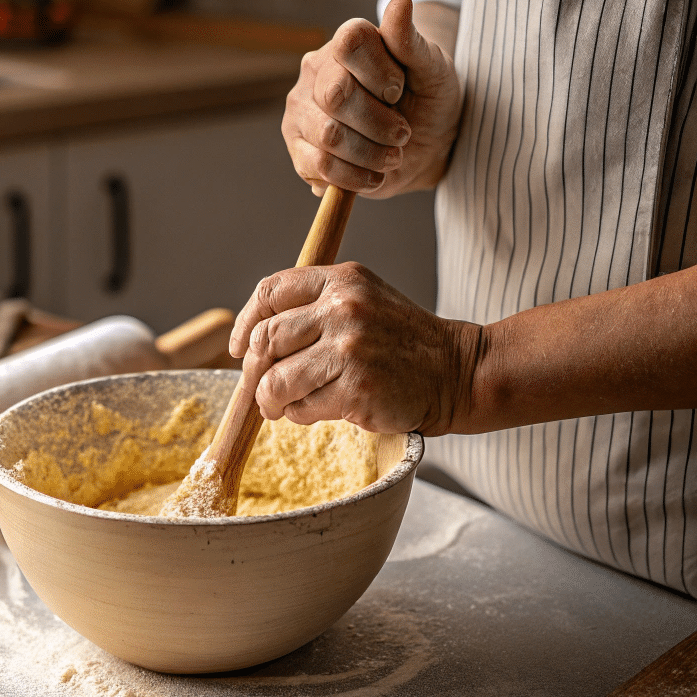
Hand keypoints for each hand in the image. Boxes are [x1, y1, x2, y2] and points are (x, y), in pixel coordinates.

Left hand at [229, 262, 482, 435]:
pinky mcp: (356, 390)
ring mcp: (350, 350)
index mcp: (341, 280)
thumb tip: (251, 343)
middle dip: (255, 370)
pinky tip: (318, 410)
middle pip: (265, 339)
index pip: (269, 292)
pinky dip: (300, 415)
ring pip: (276, 380)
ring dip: (271, 400)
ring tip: (281, 406)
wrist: (457, 371)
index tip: (239, 348)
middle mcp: (343, 309)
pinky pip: (302, 408)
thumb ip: (312, 308)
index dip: (244, 323)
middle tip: (262, 387)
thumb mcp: (363, 300)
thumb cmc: (401, 341)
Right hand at [282, 0, 462, 198]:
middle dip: (380, 124)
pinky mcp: (299, 150)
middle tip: (403, 134)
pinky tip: (373, 176)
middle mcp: (315, 72)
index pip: (350, 43)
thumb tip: (401, 1)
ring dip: (371, 154)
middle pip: (337, 96)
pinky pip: (319, 166)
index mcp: (346, 43)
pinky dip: (354, 178)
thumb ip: (412, 41)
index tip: (399, 90)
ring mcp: (301, 112)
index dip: (380, 72)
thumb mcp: (433, 70)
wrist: (422, 146)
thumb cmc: (427, 100)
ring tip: (391, 157)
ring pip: (329, 135)